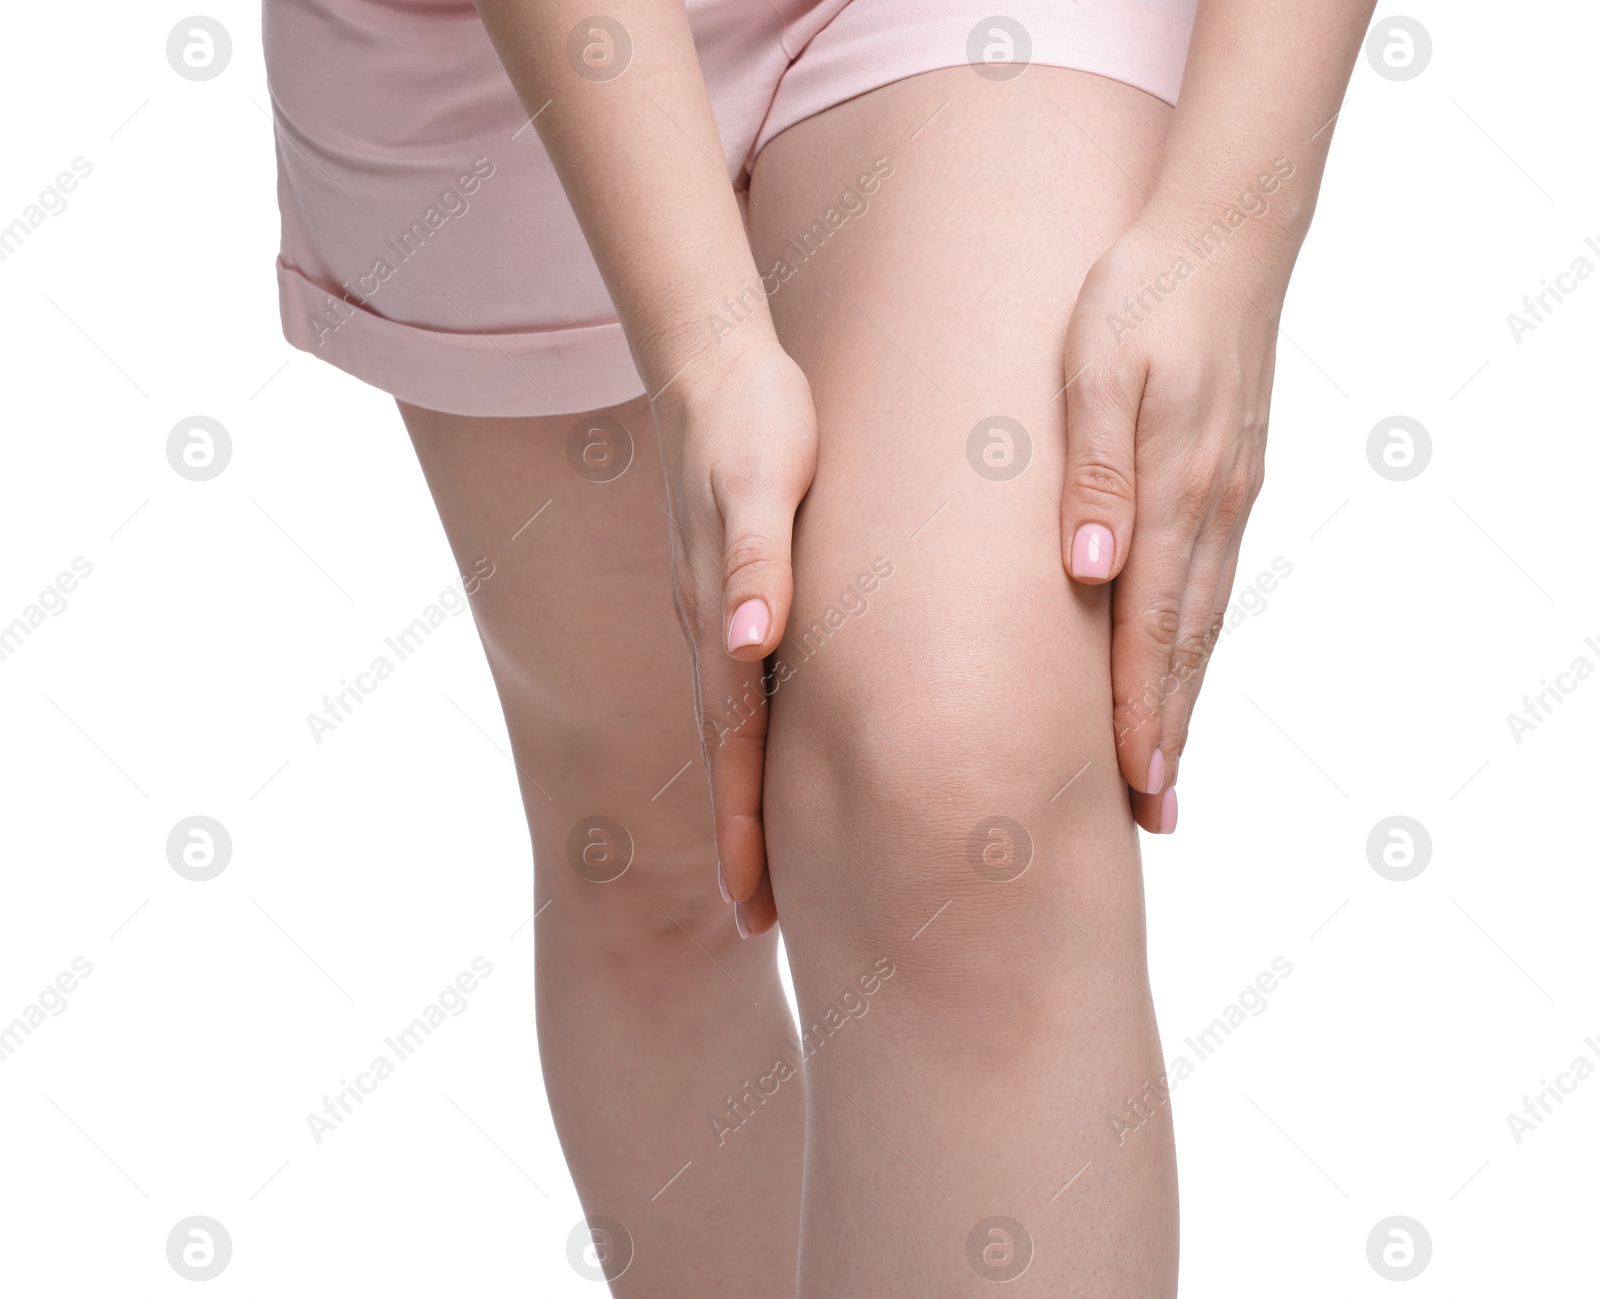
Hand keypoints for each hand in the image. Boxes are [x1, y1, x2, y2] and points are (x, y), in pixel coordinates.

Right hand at [655, 333, 817, 934]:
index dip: (743, 833)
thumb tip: (749, 646)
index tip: (752, 911)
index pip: (735, 751)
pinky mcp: (738, 588)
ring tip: (767, 864)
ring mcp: (722, 612)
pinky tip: (774, 754)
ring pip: (737, 729)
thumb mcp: (760, 485)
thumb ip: (755, 565)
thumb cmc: (753, 420)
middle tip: (759, 923)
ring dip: (747, 800)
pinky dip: (757, 741)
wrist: (713, 360)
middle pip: (732, 758)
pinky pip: (749, 685)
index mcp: (724, 620)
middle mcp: (717, 630)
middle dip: (743, 842)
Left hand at [1059, 202, 1289, 833]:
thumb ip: (1094, 473)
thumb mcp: (1094, 370)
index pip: (1152, 627)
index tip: (1131, 783)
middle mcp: (1211, 508)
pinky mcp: (1231, 479)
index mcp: (1173, 490)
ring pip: (1206, 621)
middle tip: (1154, 815)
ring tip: (1166, 771)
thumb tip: (1090, 572)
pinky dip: (1198, 643)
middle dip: (1168, 731)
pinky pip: (1214, 583)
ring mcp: (1229, 496)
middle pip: (1187, 644)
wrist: (1221, 235)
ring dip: (1185, 698)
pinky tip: (1183, 668)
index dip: (1141, 710)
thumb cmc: (1139, 294)